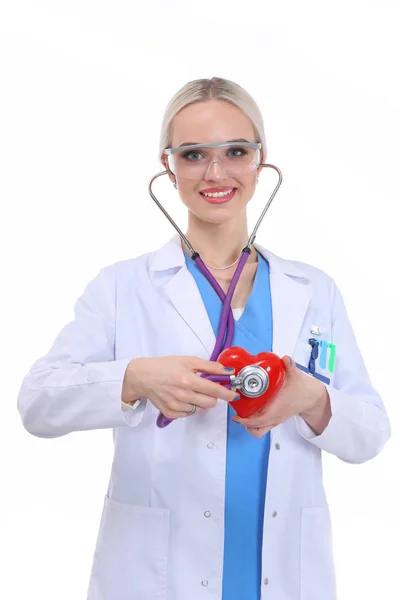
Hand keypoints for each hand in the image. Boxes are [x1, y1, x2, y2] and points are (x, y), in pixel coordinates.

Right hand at [122, 355, 237, 418]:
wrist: (143, 376)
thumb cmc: (165, 366)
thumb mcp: (188, 360)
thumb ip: (210, 366)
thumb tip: (227, 371)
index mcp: (188, 380)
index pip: (214, 391)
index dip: (227, 394)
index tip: (234, 395)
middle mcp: (182, 395)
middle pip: (210, 403)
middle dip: (213, 397)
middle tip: (207, 389)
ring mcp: (176, 406)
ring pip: (201, 409)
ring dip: (202, 402)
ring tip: (192, 391)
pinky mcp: (170, 413)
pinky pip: (189, 414)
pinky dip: (191, 407)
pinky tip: (184, 398)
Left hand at [232, 356, 328, 437]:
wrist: (311, 397)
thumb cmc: (301, 388)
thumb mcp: (296, 375)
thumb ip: (290, 366)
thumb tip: (286, 359)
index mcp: (276, 409)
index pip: (258, 420)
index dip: (245, 420)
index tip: (236, 415)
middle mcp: (275, 417)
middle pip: (255, 429)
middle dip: (243, 422)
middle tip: (236, 411)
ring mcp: (275, 420)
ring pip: (258, 431)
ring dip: (248, 425)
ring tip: (241, 413)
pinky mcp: (275, 419)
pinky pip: (262, 427)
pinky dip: (254, 423)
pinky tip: (250, 411)